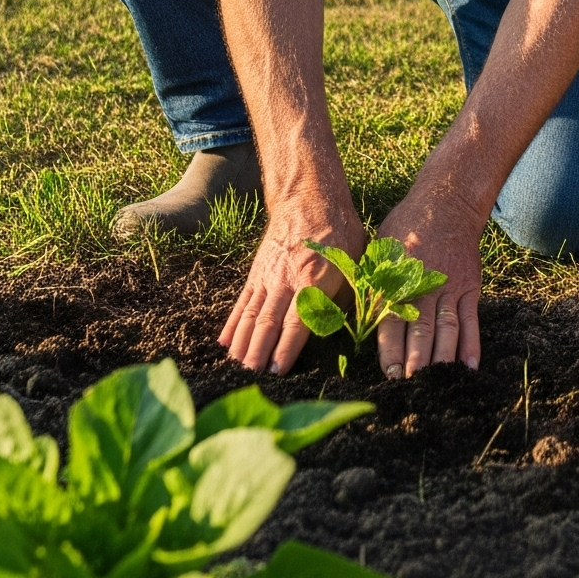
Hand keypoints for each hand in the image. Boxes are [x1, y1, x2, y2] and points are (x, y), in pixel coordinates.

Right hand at [218, 190, 365, 373]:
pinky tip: (224, 343)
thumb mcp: (354, 263)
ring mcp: (267, 277)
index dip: (286, 347)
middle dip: (259, 352)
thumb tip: (340, 329)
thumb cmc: (340, 235)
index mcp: (313, 280)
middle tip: (251, 378)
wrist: (309, 199)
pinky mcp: (255, 273)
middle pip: (268, 322)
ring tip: (236, 368)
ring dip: (243, 343)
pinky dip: (233, 324)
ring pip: (251, 315)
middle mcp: (285, 281)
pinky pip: (242, 303)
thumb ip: (345, 297)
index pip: (297, 321)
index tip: (278, 371)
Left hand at [373, 181, 486, 376]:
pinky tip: (469, 367)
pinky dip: (472, 345)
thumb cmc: (404, 231)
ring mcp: (450, 288)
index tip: (390, 375)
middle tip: (412, 387)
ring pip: (446, 328)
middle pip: (420, 330)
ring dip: (441, 358)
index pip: (392, 321)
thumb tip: (349, 317)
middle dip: (416, 361)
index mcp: (397, 279)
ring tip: (438, 384)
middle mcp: (423, 286)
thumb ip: (369, 284)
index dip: (392, 350)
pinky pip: (471, 320)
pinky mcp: (469, 287)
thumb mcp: (378, 251)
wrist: (446, 205)